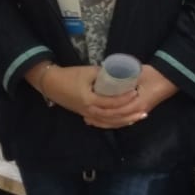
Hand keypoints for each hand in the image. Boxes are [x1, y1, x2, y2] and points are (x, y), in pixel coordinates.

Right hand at [28, 62, 177, 127]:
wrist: (51, 83)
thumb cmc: (69, 76)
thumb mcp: (87, 71)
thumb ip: (104, 73)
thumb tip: (120, 74)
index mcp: (89, 100)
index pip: (111, 103)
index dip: (124, 99)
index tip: (136, 92)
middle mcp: (89, 110)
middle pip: (112, 116)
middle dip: (129, 114)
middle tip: (144, 111)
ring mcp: (87, 114)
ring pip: (108, 122)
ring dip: (124, 121)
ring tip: (137, 118)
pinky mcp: (85, 114)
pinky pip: (102, 122)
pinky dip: (113, 123)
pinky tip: (123, 121)